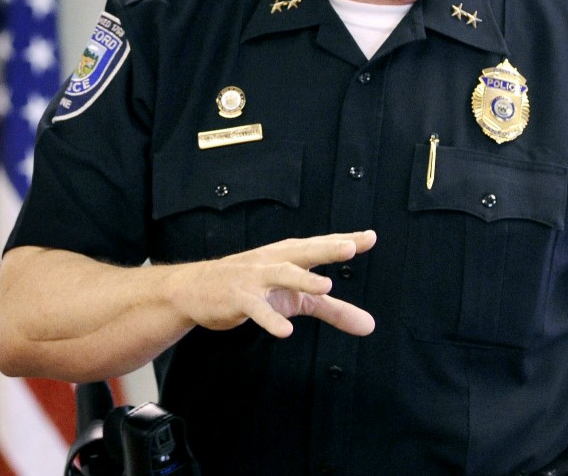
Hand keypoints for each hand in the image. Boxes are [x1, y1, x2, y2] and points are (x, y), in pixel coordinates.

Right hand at [169, 230, 376, 337]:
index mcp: (290, 255)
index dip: (347, 239)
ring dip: (303, 279)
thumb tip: (370, 326)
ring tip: (326, 286)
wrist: (197, 290)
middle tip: (352, 245)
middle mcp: (275, 260)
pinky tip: (285, 330)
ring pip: (282, 273)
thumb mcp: (296, 299)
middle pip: (305, 251)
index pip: (322, 246)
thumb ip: (334, 310)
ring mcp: (256, 278)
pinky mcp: (239, 298)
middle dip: (327, 247)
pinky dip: (270, 318)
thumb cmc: (255, 288)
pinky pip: (256, 309)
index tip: (370, 236)